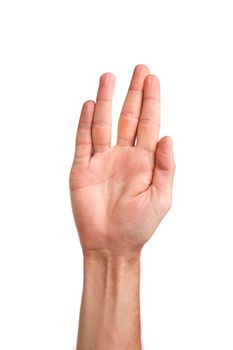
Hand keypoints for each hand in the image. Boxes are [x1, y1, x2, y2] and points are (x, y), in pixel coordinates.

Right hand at [69, 64, 175, 252]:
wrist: (111, 244)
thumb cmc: (138, 225)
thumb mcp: (161, 198)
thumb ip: (165, 167)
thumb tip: (168, 137)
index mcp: (144, 162)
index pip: (149, 124)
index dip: (151, 102)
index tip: (152, 80)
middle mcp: (123, 156)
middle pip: (129, 117)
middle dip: (134, 93)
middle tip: (139, 69)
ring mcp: (102, 160)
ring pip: (103, 124)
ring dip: (106, 101)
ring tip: (108, 78)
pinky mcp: (82, 169)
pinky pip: (83, 141)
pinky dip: (85, 123)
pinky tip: (89, 105)